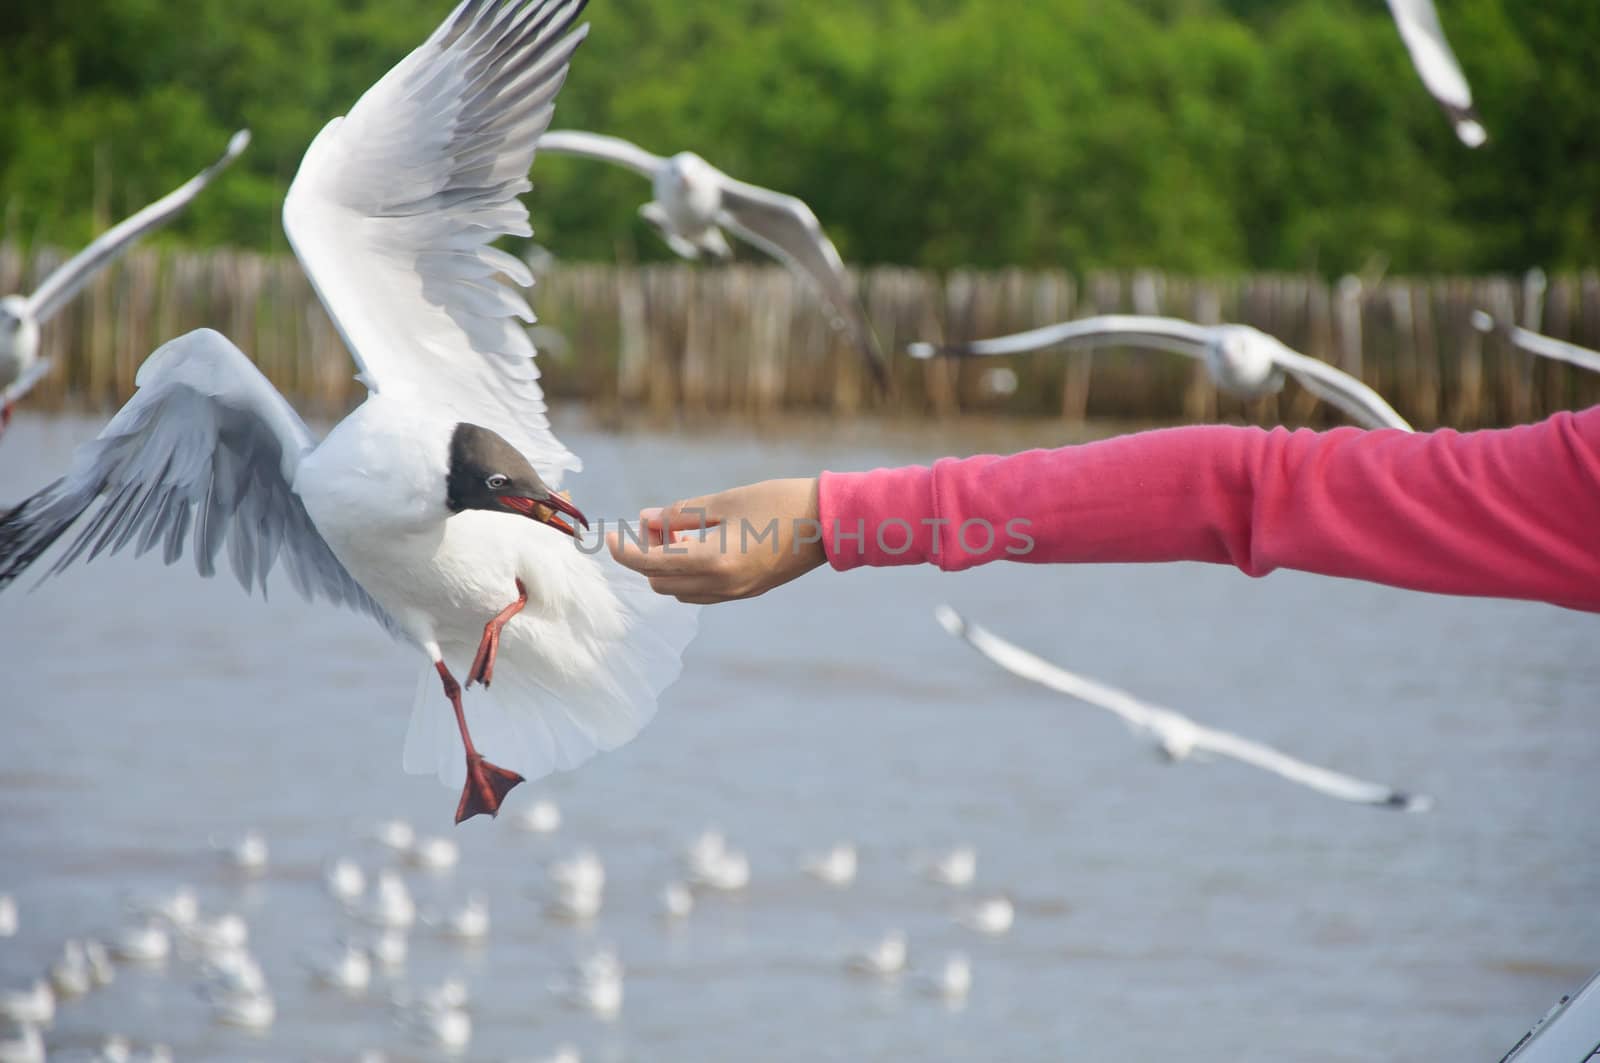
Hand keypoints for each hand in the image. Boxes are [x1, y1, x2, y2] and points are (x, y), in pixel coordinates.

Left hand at [606, 477, 825, 603]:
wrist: (830, 523)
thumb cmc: (780, 502)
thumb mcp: (726, 501)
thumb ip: (682, 513)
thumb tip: (645, 519)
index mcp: (713, 561)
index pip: (650, 563)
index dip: (624, 550)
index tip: (611, 536)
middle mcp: (722, 585)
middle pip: (660, 582)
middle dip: (648, 555)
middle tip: (658, 523)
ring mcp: (736, 593)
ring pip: (680, 591)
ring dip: (667, 566)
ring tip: (679, 533)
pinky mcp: (747, 591)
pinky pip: (702, 592)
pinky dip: (688, 573)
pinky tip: (698, 546)